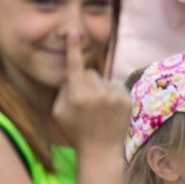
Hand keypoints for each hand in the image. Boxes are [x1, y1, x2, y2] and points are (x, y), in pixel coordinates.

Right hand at [51, 32, 129, 151]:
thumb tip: (70, 72)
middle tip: (85, 103)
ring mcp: (113, 97)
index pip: (74, 67)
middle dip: (85, 82)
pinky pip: (115, 85)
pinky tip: (109, 110)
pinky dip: (111, 93)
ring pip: (103, 79)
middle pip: (89, 73)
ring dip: (99, 88)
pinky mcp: (126, 99)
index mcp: (77, 97)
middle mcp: (96, 95)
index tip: (73, 32)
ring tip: (98, 109)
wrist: (101, 150)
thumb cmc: (75, 131)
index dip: (73, 48)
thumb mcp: (58, 112)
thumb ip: (63, 90)